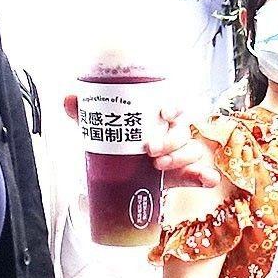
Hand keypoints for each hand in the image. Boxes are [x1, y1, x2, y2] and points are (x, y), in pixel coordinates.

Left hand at [63, 96, 220, 188]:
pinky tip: (208, 179)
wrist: (119, 172)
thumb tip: (69, 98)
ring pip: (191, 150)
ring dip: (181, 157)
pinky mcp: (181, 174)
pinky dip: (205, 176)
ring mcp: (178, 154)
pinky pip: (199, 174)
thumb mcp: (101, 128)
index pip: (174, 105)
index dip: (174, 106)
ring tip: (159, 166)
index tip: (164, 112)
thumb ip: (86, 114)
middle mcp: (172, 132)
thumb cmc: (116, 141)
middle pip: (182, 129)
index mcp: (156, 117)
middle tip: (149, 150)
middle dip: (169, 139)